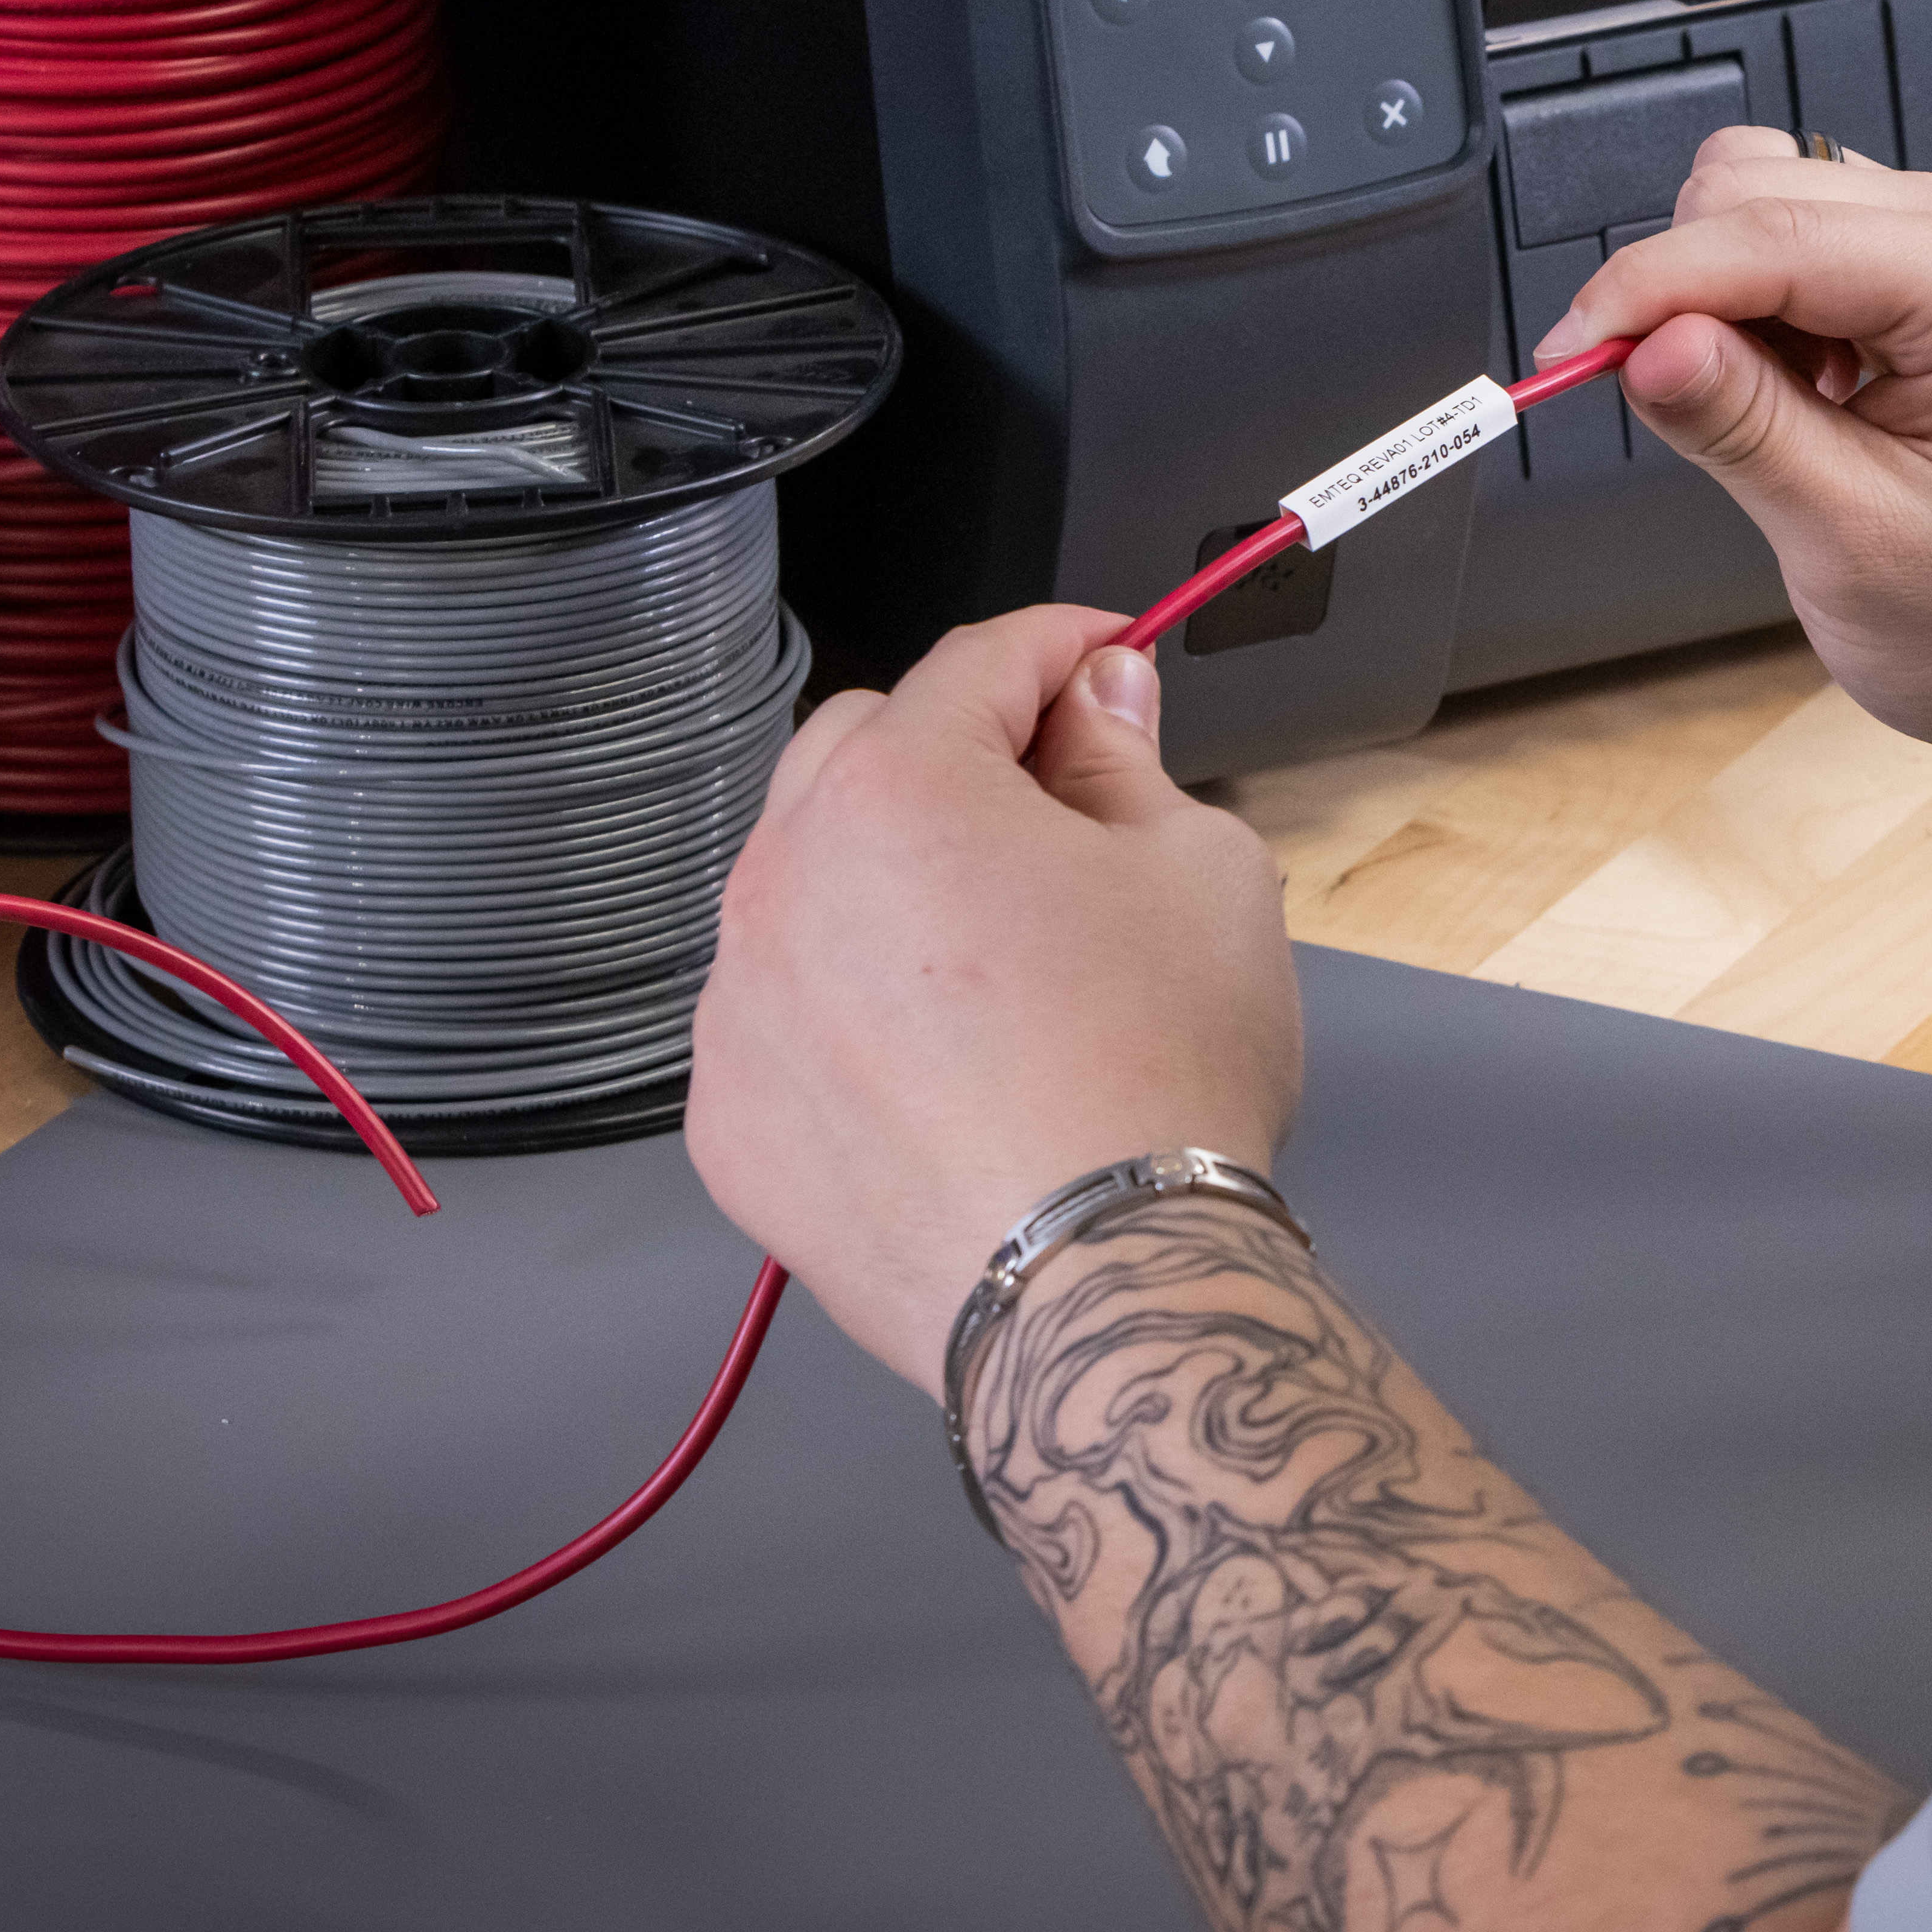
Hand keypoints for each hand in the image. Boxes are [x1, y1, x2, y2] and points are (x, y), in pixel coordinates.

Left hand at [684, 606, 1300, 1393]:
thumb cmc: (1153, 1083)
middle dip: (961, 749)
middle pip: (864, 750)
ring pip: (810, 885)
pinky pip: (782, 1014)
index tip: (1104, 660)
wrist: (1099, 1284)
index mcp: (900, 791)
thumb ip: (1127, 763)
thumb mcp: (1200, 872)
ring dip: (893, 882)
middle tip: (1064, 804)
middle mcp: (786, 882)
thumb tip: (1098, 704)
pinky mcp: (731, 1118)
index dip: (1062, 647)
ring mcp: (740, 1008)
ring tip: (1006, 957)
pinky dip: (849, 1008)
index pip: (978, 663)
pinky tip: (945, 1061)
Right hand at [1539, 130, 1931, 786]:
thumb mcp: (1861, 546)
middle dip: (1682, 292)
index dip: (1643, 291)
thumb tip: (1642, 347)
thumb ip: (1744, 430)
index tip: (1563, 361)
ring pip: (1764, 207)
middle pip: (1753, 190)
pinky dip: (1761, 316)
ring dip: (1723, 303)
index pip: (1764, 233)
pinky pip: (1799, 250)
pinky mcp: (1931, 280)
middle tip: (1680, 417)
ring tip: (1770, 422)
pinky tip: (1801, 404)